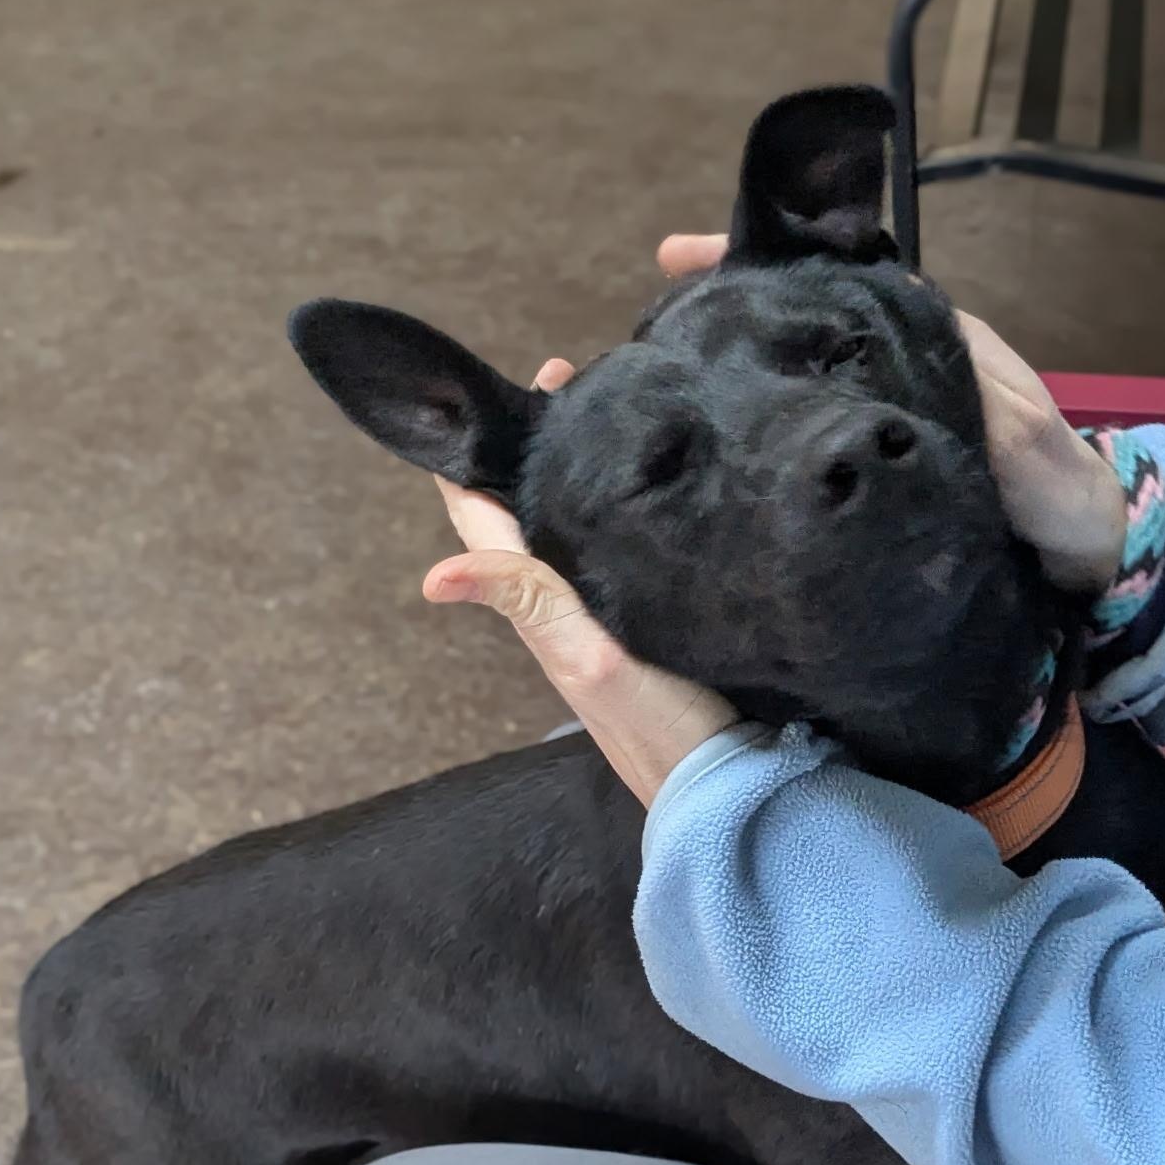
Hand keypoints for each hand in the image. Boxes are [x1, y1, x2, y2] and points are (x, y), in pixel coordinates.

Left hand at [423, 357, 736, 806]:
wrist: (730, 786)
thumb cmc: (661, 727)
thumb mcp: (591, 658)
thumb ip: (528, 603)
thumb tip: (433, 575)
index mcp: (542, 605)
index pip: (488, 515)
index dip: (485, 448)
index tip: (535, 377)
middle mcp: (568, 604)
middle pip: (534, 510)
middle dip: (545, 442)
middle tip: (587, 380)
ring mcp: (611, 615)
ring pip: (579, 527)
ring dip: (586, 472)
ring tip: (618, 420)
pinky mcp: (655, 625)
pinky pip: (624, 552)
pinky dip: (629, 509)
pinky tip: (661, 492)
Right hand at [656, 235, 1125, 593]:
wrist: (1084, 560)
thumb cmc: (1058, 493)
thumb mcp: (1023, 435)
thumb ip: (972, 392)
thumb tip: (893, 343)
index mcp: (925, 338)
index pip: (832, 276)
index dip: (761, 261)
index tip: (678, 257)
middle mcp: (891, 368)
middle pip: (799, 321)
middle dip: (728, 311)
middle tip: (649, 317)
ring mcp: (875, 422)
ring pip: (793, 378)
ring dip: (735, 371)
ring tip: (664, 375)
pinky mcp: (869, 476)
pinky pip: (803, 438)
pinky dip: (759, 431)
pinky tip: (717, 449)